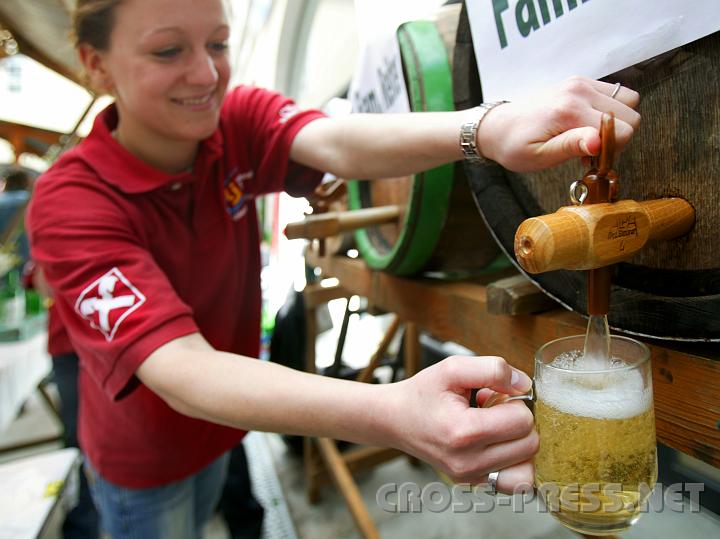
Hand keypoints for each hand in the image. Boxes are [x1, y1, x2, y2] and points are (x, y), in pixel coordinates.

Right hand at [388, 355, 536, 493]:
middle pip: (529, 444)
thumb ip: (492, 369)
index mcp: (463, 431)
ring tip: (496, 429)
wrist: (395, 419)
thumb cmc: (423, 393)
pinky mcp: (472, 484)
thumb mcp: (452, 368)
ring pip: (528, 466)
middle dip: (519, 421)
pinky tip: (499, 446)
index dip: (515, 401)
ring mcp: (470, 477)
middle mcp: (467, 462)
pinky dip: (516, 464)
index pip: (522, 420)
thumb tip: (524, 385)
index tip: (494, 396)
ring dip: (519, 443)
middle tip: (494, 410)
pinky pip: (516, 482)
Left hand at [478, 76, 640, 172]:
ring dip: (615, 122)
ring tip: (589, 136)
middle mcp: (579, 91)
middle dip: (616, 136)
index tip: (590, 159)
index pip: (623, 130)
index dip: (612, 150)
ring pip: (628, 100)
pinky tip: (587, 125)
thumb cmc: (515, 146)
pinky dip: (608, 110)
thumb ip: (570, 147)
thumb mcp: (539, 156)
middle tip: (588, 150)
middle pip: (631, 114)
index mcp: (570, 110)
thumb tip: (597, 142)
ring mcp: (581, 83)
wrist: (498, 127)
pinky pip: (614, 93)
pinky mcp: (580, 82)